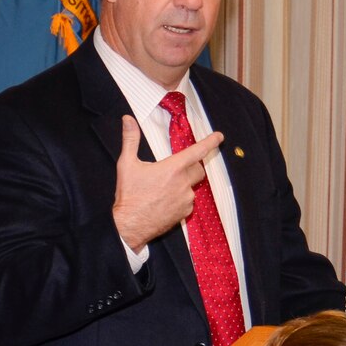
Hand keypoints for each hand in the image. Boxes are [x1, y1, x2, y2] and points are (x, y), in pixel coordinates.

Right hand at [112, 115, 223, 250]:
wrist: (129, 225)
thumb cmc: (129, 195)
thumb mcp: (127, 164)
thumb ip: (130, 139)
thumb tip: (128, 120)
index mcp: (172, 169)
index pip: (197, 151)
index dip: (210, 142)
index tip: (219, 137)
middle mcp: (183, 183)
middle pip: (199, 169)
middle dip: (193, 166)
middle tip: (176, 169)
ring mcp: (186, 199)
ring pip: (192, 186)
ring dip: (183, 184)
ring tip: (162, 189)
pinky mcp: (185, 213)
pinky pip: (188, 202)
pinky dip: (180, 199)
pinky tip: (165, 201)